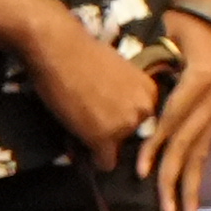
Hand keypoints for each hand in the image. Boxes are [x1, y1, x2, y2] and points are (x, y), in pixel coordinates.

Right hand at [22, 0, 161, 163]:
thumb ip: (126, 95)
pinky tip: (78, 143)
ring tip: (79, 124)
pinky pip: (104, 163)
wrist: (59, 47)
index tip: (105, 117)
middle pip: (132, 139)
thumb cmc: (82, 52)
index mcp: (151, 91)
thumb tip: (117, 115)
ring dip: (99, 143)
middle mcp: (146, 109)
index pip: (144, 123)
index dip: (122, 122)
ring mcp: (127, 125)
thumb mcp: (118, 72)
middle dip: (113, 134)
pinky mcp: (105, 138)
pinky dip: (90, 159)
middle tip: (89, 120)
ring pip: (116, 151)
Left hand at [143, 0, 210, 210]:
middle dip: (175, 181)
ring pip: (203, 153)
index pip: (175, 120)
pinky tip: (191, 198)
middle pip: (191, 145)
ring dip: (191, 189)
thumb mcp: (169, 34)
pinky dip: (196, 173)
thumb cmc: (190, 18)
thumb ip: (154, 65)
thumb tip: (129, 97)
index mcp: (204, 78)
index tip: (141, 171)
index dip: (157, 146)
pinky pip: (207, 147)